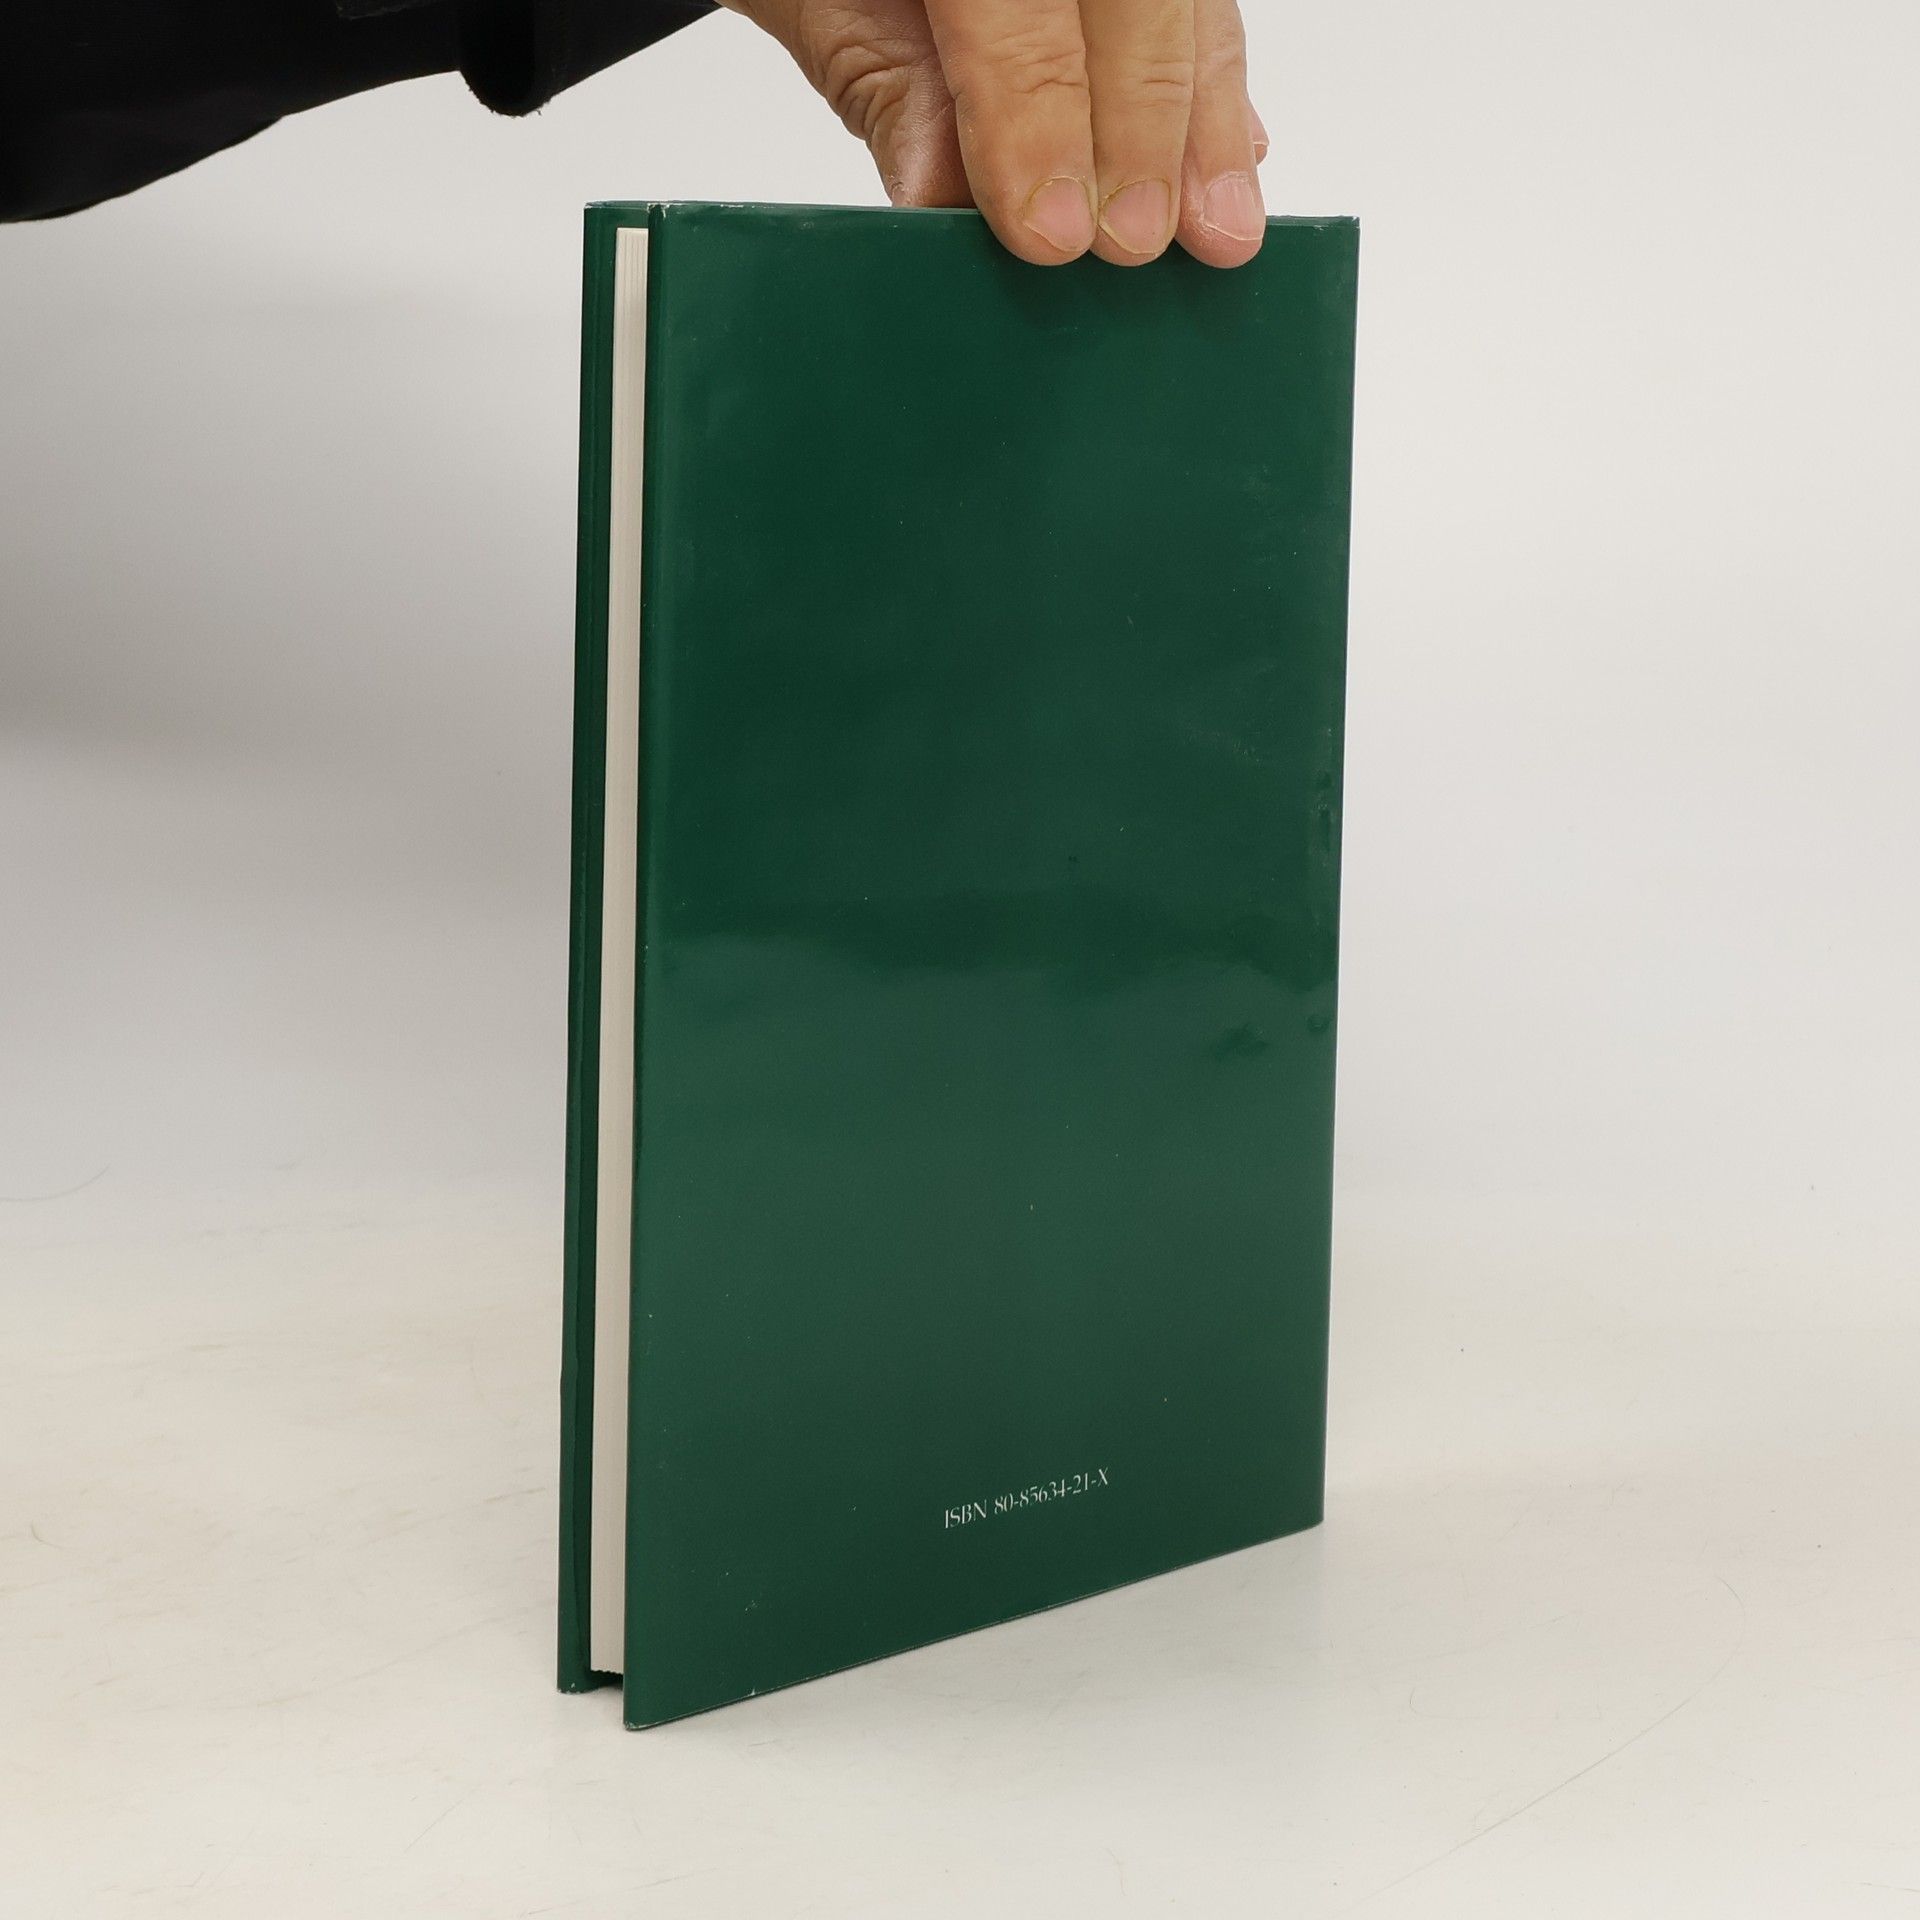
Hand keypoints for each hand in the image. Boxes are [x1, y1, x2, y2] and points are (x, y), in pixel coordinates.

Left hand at [718, 0, 1268, 268]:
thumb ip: (878, 75)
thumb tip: (941, 197)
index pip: (1020, 3)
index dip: (1040, 118)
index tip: (1051, 232)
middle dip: (1143, 131)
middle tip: (1130, 243)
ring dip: (1206, 120)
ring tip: (1215, 229)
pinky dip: (1212, 80)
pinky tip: (1232, 158)